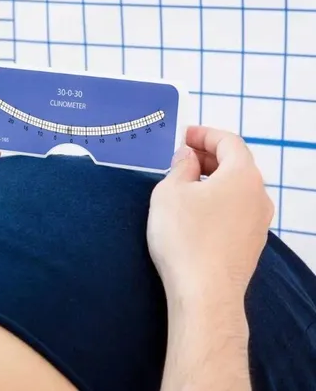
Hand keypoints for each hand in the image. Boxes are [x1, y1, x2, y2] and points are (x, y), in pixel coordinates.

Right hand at [147, 126, 273, 301]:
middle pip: (236, 164)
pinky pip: (236, 209)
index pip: (229, 141)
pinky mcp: (252, 243)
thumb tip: (188, 158)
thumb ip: (180, 167)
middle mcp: (258, 195)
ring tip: (185, 184)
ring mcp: (259, 222)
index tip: (184, 135)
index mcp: (242, 175)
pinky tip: (196, 211)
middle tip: (181, 158)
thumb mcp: (169, 192)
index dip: (205, 134)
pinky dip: (218, 199)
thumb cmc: (185, 237)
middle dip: (207, 156)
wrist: (205, 294)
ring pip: (236, 188)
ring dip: (213, 179)